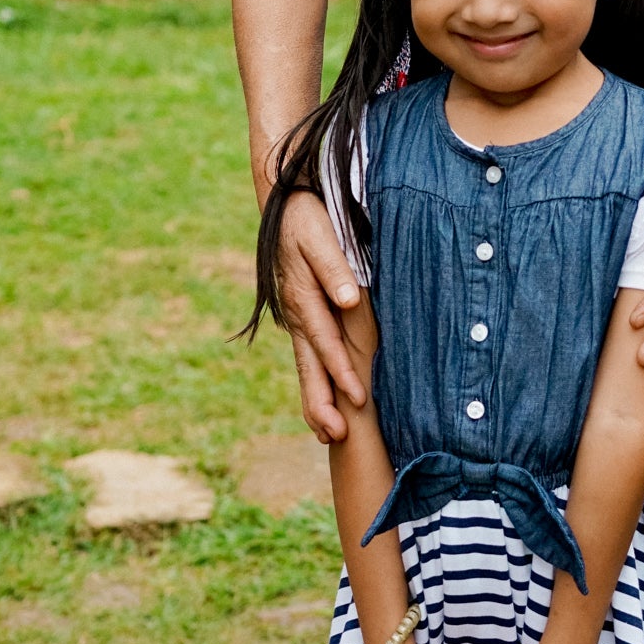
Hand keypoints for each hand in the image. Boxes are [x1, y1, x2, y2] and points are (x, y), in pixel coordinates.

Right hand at [277, 191, 366, 443]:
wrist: (285, 207)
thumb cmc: (307, 218)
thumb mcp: (320, 235)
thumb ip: (334, 267)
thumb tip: (350, 300)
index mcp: (303, 298)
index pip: (327, 342)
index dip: (342, 371)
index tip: (358, 398)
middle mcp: (297, 316)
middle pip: (309, 366)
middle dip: (322, 403)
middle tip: (336, 437)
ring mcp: (296, 319)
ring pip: (306, 367)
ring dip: (316, 401)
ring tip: (328, 436)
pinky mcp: (301, 317)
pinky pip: (307, 357)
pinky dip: (314, 383)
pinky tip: (321, 404)